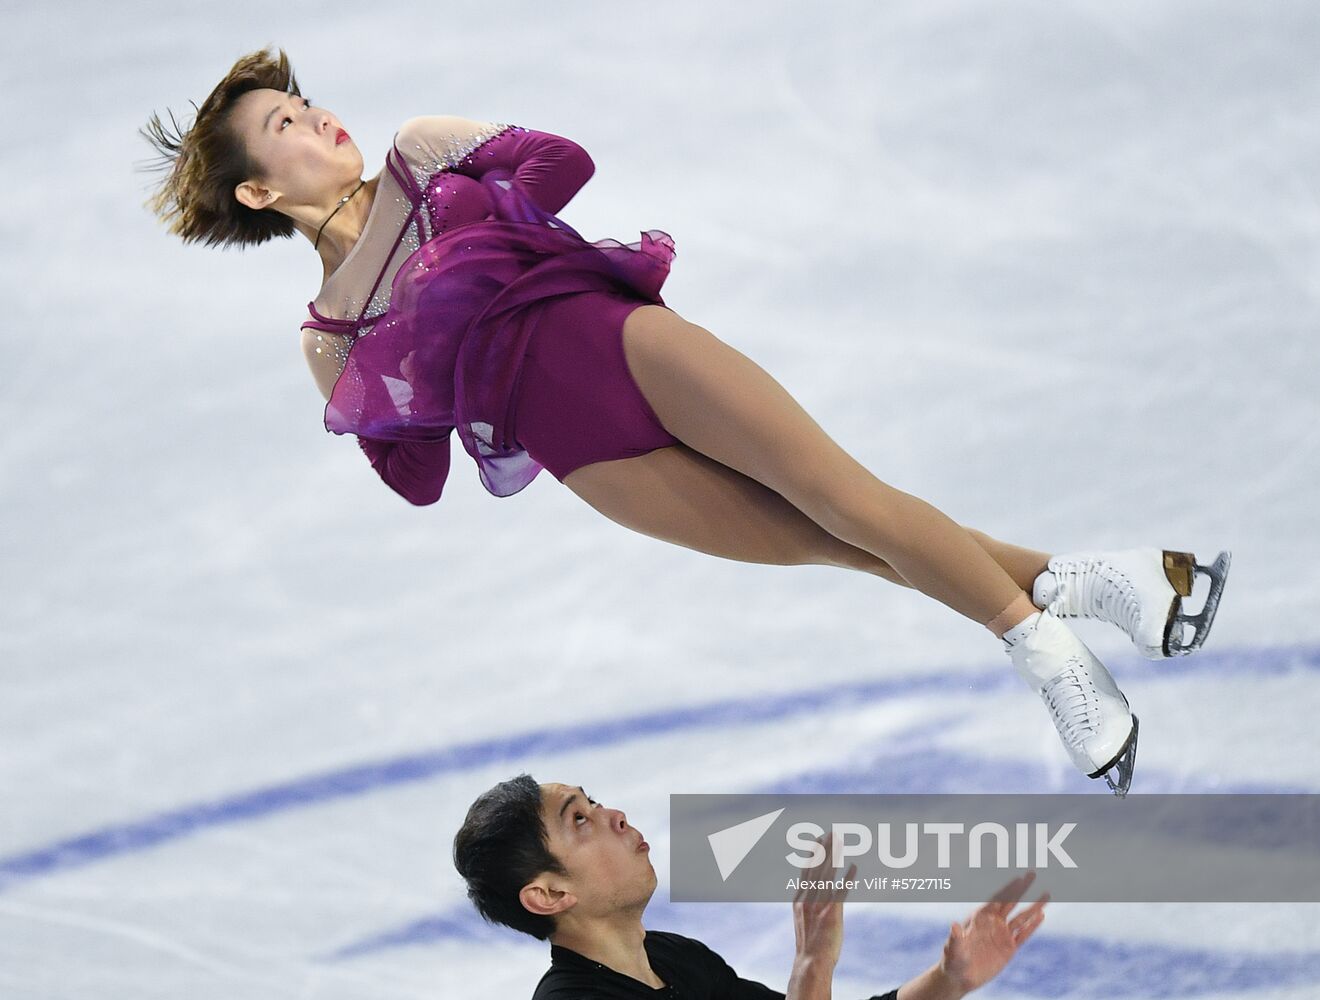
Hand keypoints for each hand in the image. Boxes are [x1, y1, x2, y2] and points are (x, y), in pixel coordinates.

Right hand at [792, 832, 856, 967]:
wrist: (810, 963)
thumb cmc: (810, 945)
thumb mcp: (804, 920)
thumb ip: (809, 904)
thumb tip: (813, 894)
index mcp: (799, 899)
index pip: (806, 870)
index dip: (813, 853)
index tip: (818, 838)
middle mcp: (807, 898)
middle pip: (816, 867)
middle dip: (824, 848)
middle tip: (832, 832)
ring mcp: (818, 905)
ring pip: (826, 874)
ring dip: (834, 855)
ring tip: (840, 840)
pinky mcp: (831, 913)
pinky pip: (840, 891)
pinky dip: (847, 877)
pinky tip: (854, 866)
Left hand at [939, 871, 1047, 993]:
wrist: (960, 977)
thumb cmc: (953, 960)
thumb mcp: (953, 949)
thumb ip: (955, 937)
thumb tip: (954, 925)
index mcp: (979, 918)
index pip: (997, 899)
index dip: (1008, 889)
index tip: (1019, 878)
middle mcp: (993, 923)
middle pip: (1010, 902)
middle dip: (1021, 888)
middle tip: (1032, 873)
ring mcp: (1002, 935)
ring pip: (1021, 918)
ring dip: (1033, 907)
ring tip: (1047, 895)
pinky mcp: (1009, 948)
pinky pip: (1023, 935)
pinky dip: (1032, 926)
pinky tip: (1041, 916)